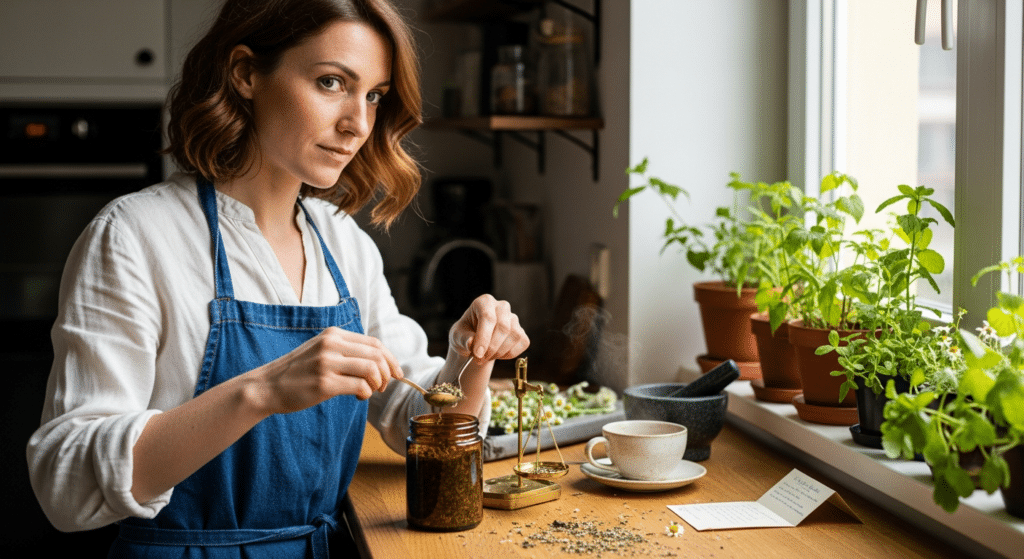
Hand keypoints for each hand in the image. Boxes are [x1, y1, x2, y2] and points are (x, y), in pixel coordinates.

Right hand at [249, 326, 401, 413]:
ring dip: (378, 384)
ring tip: (370, 391)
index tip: (397, 373)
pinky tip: (358, 396)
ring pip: (372, 370)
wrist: (266, 386)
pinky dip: (366, 393)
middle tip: (384, 386)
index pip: (374, 343)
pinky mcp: (324, 383)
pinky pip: (360, 386)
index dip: (391, 359)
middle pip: (377, 355)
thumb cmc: (297, 372)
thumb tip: (380, 362)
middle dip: (388, 373)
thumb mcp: (321, 350)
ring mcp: (327, 363)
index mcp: (333, 334)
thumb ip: (346, 350)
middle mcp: (331, 344)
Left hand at [449, 294, 529, 362]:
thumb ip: (463, 338)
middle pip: (503, 327)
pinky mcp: (522, 331)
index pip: (488, 317)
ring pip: (514, 336)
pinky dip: (510, 354)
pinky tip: (498, 355)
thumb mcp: (457, 336)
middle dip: (492, 348)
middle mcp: (502, 307)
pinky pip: (523, 343)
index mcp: (485, 302)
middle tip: (480, 359)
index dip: (484, 337)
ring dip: (500, 352)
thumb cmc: (465, 334)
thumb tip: (471, 343)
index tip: (478, 353)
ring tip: (486, 357)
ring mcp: (514, 318)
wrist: (474, 341)